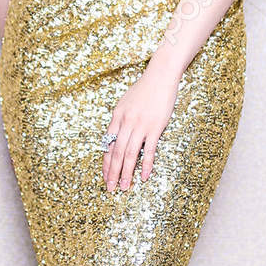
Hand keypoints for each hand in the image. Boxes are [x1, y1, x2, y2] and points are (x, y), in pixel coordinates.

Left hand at [103, 57, 181, 191]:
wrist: (160, 76)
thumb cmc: (144, 89)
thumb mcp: (125, 103)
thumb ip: (120, 120)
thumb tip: (116, 136)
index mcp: (116, 117)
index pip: (108, 145)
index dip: (105, 163)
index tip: (105, 177)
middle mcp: (126, 123)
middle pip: (116, 153)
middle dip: (112, 173)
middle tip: (110, 188)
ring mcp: (140, 126)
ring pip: (129, 154)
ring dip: (126, 173)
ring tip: (125, 187)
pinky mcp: (155, 127)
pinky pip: (149, 150)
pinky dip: (146, 165)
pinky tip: (144, 176)